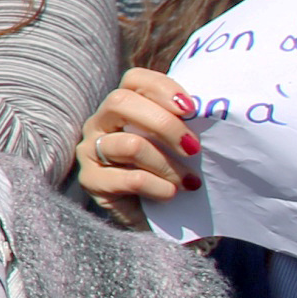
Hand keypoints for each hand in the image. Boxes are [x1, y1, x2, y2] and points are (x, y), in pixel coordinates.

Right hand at [76, 69, 198, 216]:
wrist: (151, 218)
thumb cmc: (168, 172)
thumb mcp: (175, 143)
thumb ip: (181, 124)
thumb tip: (207, 113)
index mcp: (121, 106)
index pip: (134, 80)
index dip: (162, 88)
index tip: (191, 109)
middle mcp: (99, 123)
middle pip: (121, 102)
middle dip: (165, 124)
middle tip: (193, 148)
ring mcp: (89, 150)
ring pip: (130, 144)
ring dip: (167, 165)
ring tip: (188, 181)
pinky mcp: (91, 181)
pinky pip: (130, 179)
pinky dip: (159, 187)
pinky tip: (170, 194)